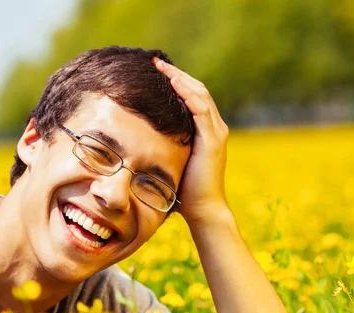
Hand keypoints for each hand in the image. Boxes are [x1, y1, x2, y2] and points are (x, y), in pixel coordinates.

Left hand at [153, 58, 229, 223]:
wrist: (202, 209)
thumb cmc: (183, 190)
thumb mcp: (172, 160)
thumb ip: (164, 146)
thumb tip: (138, 139)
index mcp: (205, 132)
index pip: (192, 98)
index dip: (176, 83)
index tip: (155, 73)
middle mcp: (214, 128)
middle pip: (197, 90)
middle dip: (176, 75)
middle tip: (156, 63)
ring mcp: (215, 133)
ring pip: (200, 95)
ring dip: (180, 79)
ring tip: (162, 68)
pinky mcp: (212, 141)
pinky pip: (201, 110)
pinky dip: (187, 94)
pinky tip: (173, 84)